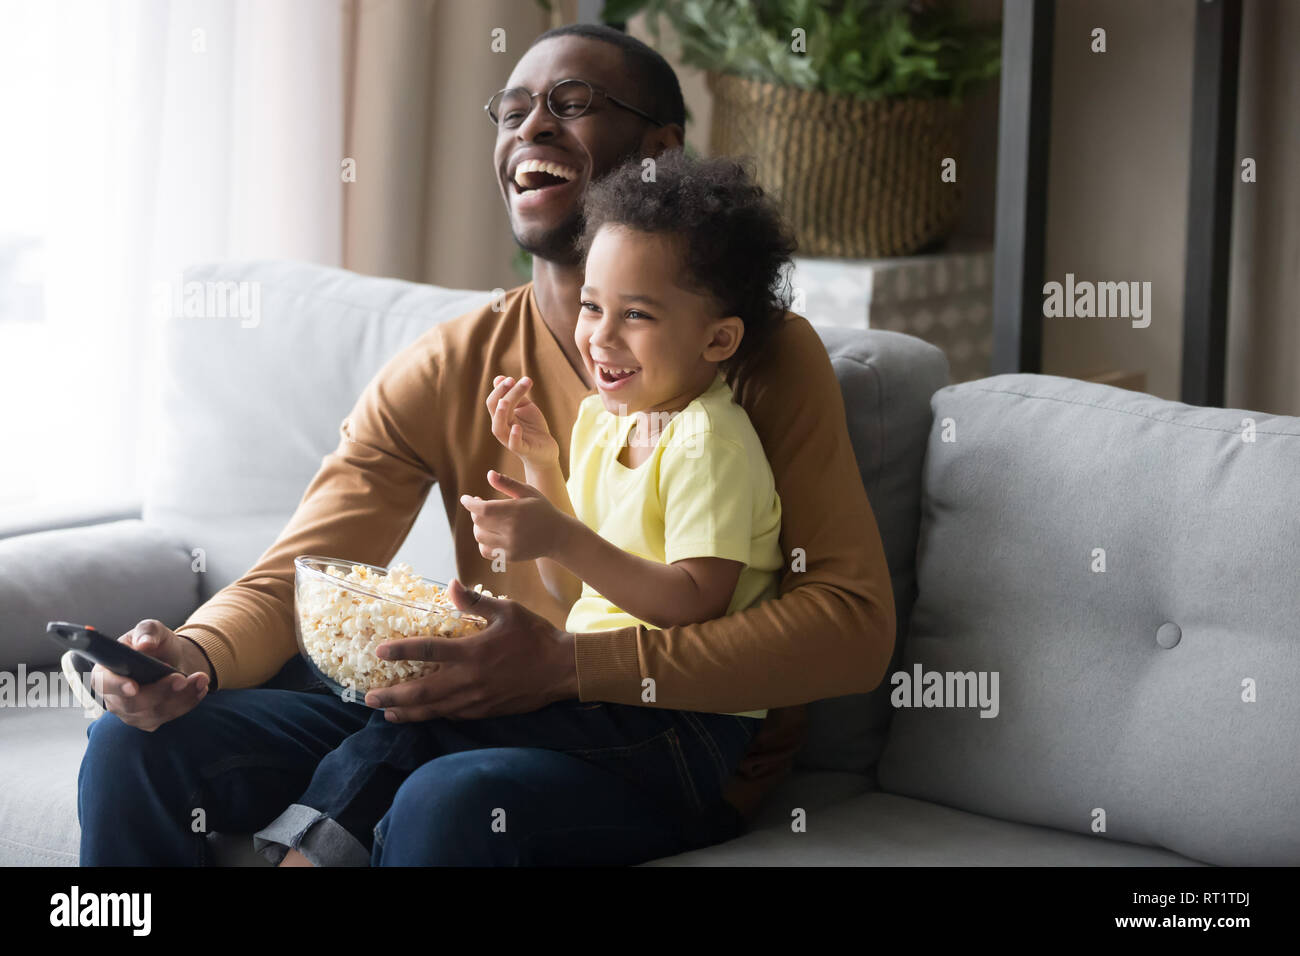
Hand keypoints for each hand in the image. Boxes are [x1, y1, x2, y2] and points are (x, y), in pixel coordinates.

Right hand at [93, 620, 211, 731]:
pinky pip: (170, 716)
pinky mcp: (150, 720)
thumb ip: (146, 632)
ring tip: (200, 678)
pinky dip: (189, 701)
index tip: (134, 687)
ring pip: (156, 712)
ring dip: (182, 696)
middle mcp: (114, 697)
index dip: (117, 687)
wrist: (171, 658)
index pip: (104, 683)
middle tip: (180, 678)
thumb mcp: (151, 630)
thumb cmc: (154, 644)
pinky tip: (200, 687)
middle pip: (133, 704)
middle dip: (160, 691)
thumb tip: (144, 643)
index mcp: (105, 672)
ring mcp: (131, 713)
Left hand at [366, 579, 578, 719]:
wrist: (561, 669)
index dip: (400, 651)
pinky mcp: (485, 711)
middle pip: (422, 692)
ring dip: (408, 712)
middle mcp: (469, 679)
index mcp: (472, 652)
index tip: (379, 652)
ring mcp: (476, 699)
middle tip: (370, 698)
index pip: (427, 651)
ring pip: (434, 709)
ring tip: (387, 713)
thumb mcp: (507, 611)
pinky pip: (453, 715)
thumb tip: (450, 585)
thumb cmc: (534, 636)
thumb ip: (475, 602)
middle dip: (393, 696)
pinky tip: (423, 715)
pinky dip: (433, 715)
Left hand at [461, 469, 571, 563]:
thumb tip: (489, 474)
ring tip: (484, 519)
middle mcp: (512, 530)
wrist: (558, 536)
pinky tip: (488, 534)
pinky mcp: (510, 557)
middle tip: (479, 505)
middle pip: (479, 521)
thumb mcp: (528, 492)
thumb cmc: (542, 509)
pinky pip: (485, 551)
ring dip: (478, 526)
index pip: (483, 509)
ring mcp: (510, 545)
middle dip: (475, 512)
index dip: (470, 503)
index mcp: (516, 511)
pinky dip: (482, 542)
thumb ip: (508, 483)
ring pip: (480, 536)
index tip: (466, 498)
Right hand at [487, 375, 557, 467]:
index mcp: (502, 417)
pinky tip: (517, 427)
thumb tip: (499, 378)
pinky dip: (514, 436)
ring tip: (505, 401)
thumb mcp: (525, 407)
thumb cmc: (533, 427)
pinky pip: (514, 444)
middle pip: (496, 409)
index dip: (501, 389)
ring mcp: (511, 440)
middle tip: (512, 380)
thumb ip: (515, 394)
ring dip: (500, 415)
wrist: (546, 449)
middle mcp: (503, 428)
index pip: (494, 401)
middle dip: (502, 393)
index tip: (513, 379)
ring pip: (498, 428)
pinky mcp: (523, 449)